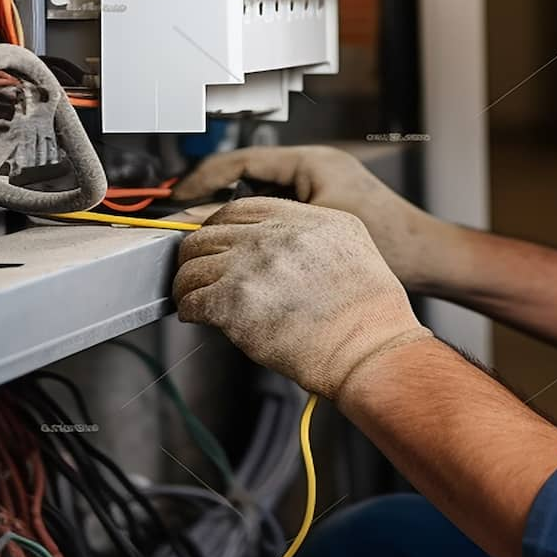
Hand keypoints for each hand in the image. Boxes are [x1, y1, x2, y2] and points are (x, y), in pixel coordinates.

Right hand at [171, 145, 468, 292]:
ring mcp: (320, 188)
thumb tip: (211, 231)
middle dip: (213, 197)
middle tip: (181, 219)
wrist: (430, 260)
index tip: (177, 198)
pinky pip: (277, 212)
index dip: (204, 179)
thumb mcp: (315, 233)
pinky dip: (255, 227)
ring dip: (233, 214)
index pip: (243, 160)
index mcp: (312, 162)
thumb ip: (261, 229)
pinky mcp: (325, 210)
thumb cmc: (392, 242)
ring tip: (204, 237)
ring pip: (260, 196)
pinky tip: (240, 249)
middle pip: (247, 176)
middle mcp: (315, 168)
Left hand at [173, 197, 432, 399]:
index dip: (219, 225)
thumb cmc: (368, 313)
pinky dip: (188, 309)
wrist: (367, 348)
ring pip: (193, 265)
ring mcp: (253, 265)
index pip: (241, 208)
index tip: (215, 240)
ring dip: (188, 282)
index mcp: (307, 218)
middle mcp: (277, 235)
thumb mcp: (351, 247)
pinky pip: (192, 300)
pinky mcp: (234, 301)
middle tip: (197, 270)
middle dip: (198, 253)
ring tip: (193, 296)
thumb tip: (270, 246)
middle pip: (209, 232)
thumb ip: (309, 235)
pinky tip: (197, 316)